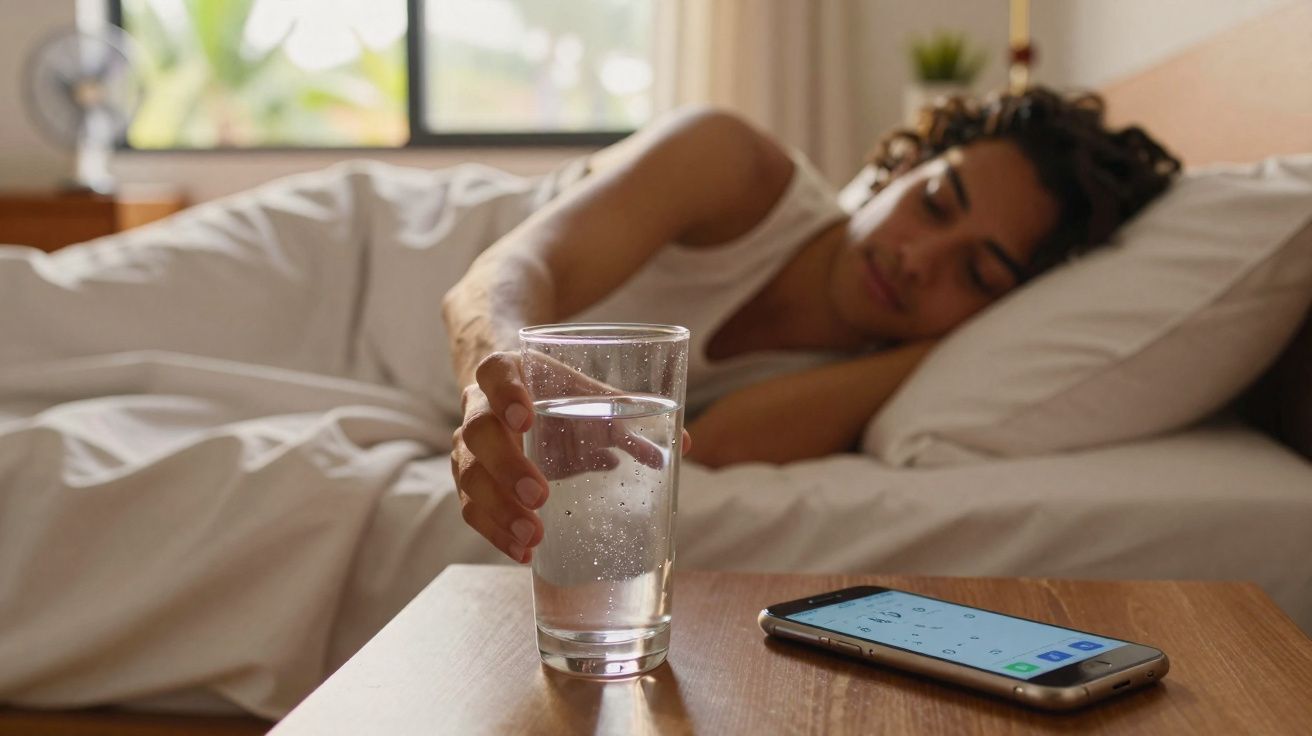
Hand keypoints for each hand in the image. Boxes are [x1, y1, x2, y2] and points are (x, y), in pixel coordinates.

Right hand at [451, 350, 690, 563]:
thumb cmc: (556, 392)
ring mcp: (468, 446)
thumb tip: (682, 445)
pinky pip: (472, 508)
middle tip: (541, 495)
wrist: (513, 397)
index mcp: (506, 373)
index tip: (527, 418)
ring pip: (470, 477)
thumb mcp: (587, 392)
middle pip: (478, 433)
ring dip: (501, 510)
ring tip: (534, 535)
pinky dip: (497, 532)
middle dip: (507, 468)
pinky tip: (524, 551)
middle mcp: (478, 407)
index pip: (494, 373)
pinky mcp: (472, 480)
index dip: (506, 394)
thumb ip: (628, 414)